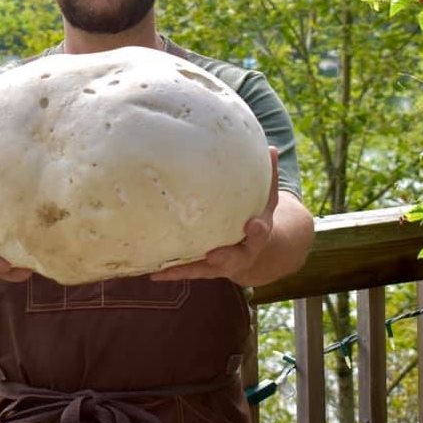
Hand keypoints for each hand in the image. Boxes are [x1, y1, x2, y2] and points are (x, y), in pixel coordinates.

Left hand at [149, 147, 278, 284]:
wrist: (250, 253)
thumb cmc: (254, 218)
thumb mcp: (265, 201)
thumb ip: (268, 178)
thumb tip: (270, 148)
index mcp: (256, 237)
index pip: (260, 234)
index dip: (257, 230)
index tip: (253, 224)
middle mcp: (238, 255)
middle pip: (232, 259)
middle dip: (224, 256)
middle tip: (213, 254)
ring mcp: (218, 265)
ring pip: (203, 270)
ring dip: (187, 269)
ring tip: (165, 269)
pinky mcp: (201, 269)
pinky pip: (185, 271)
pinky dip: (170, 272)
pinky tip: (152, 273)